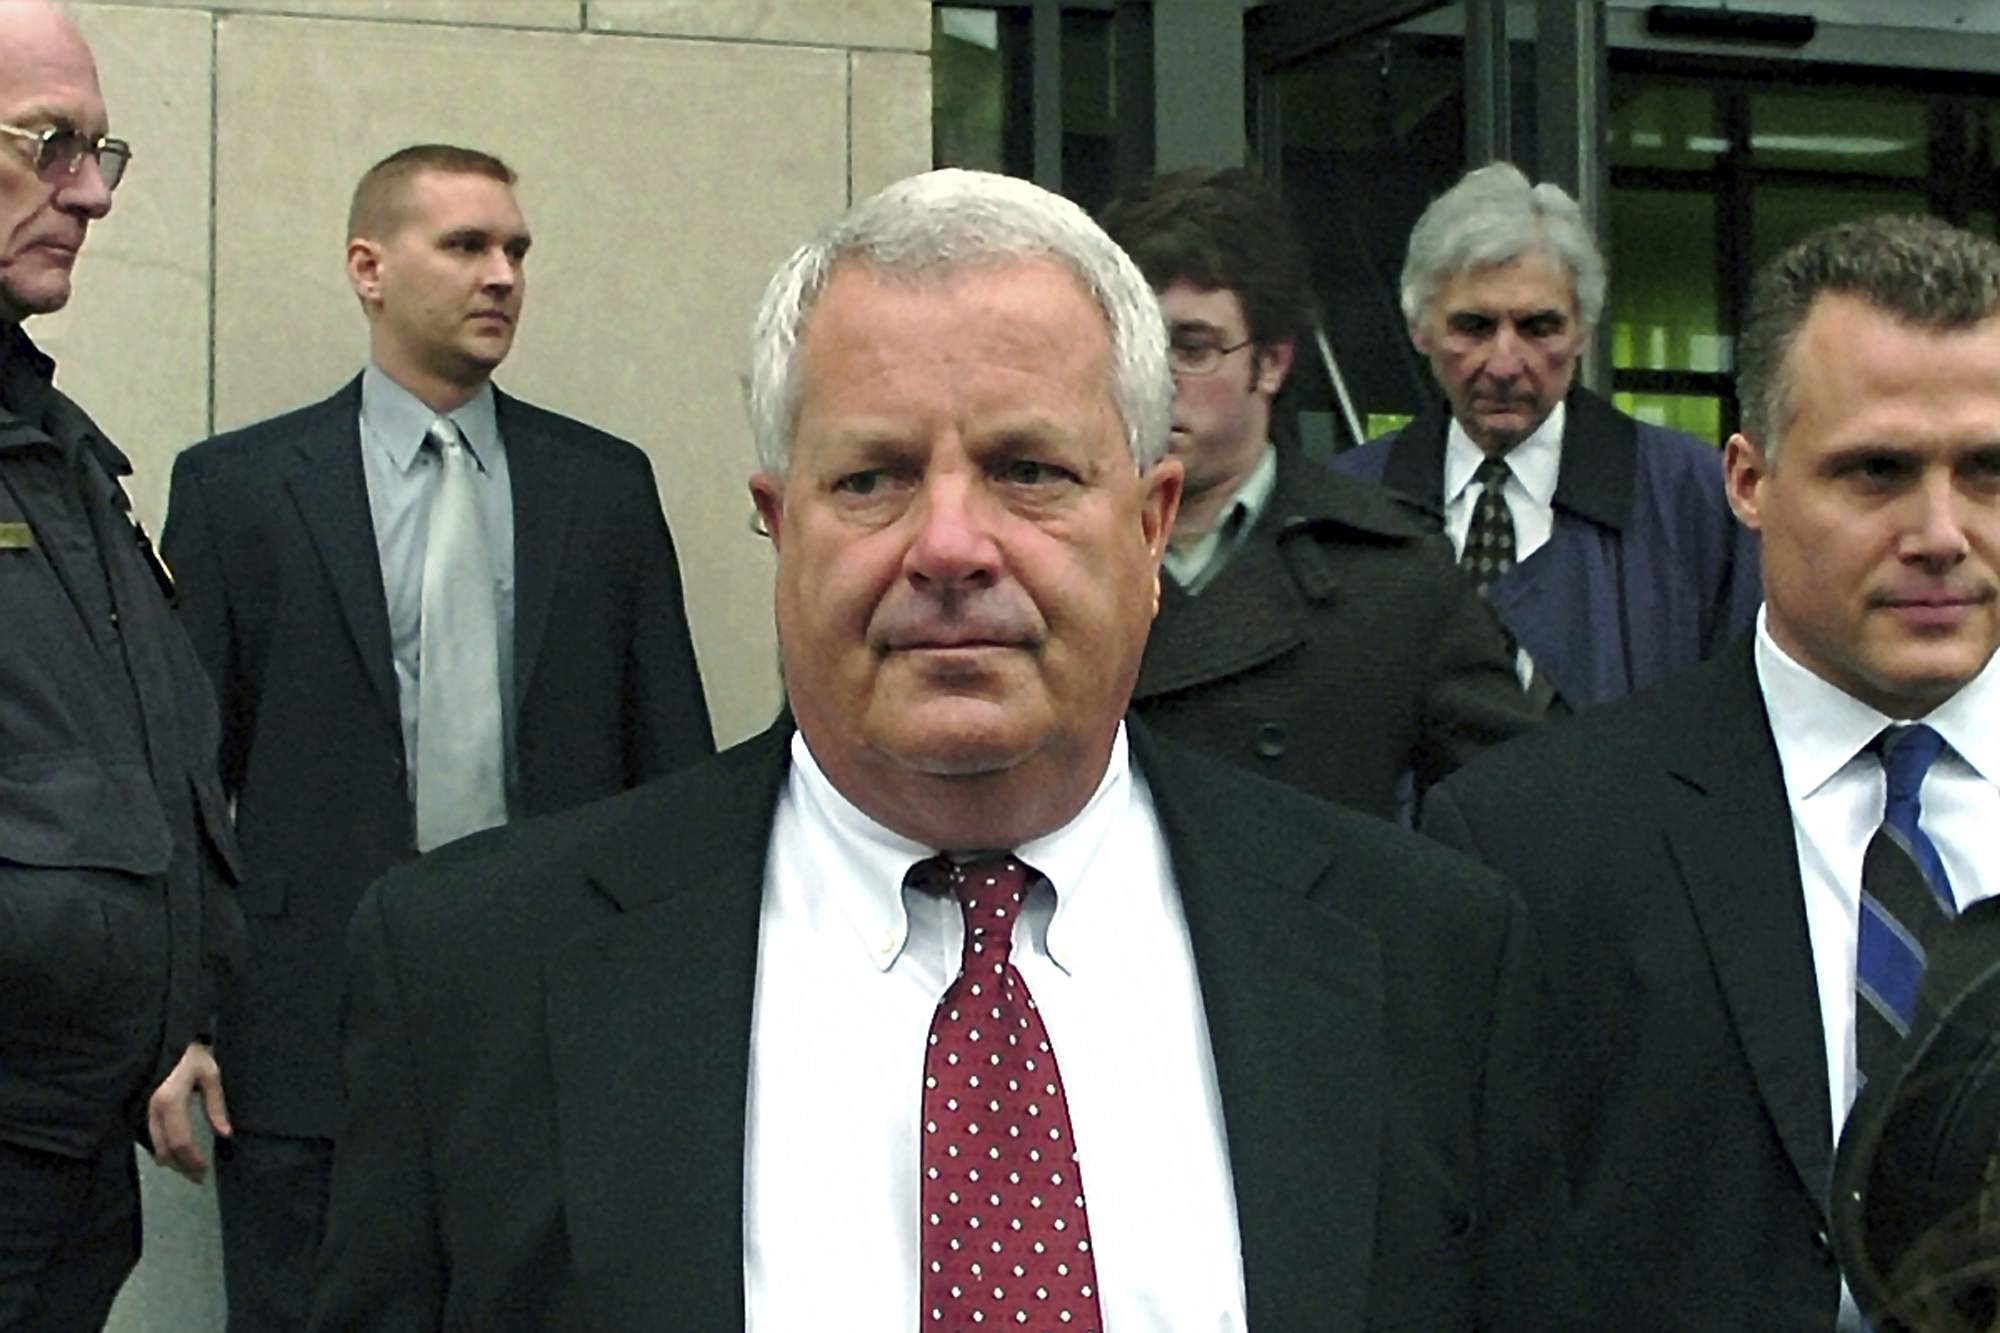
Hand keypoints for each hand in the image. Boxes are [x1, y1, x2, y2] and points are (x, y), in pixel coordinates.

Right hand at [146, 1041, 231, 1183]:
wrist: (161, 1037)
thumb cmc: (189, 1054)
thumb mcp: (209, 1074)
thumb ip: (215, 1105)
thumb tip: (225, 1133)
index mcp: (170, 1100)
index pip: (180, 1141)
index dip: (192, 1160)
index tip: (205, 1171)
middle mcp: (151, 1109)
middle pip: (164, 1149)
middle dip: (181, 1166)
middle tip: (198, 1176)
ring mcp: (141, 1110)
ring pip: (153, 1146)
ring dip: (171, 1160)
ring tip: (190, 1167)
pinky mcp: (138, 1109)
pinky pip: (148, 1137)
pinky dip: (162, 1149)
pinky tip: (175, 1152)